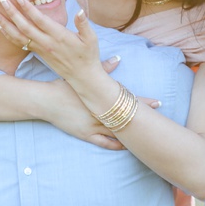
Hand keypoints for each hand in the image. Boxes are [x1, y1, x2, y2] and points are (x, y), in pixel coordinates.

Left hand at [0, 0, 103, 83]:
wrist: (82, 76)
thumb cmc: (88, 55)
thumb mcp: (91, 39)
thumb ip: (83, 24)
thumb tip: (80, 11)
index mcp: (59, 36)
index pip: (39, 20)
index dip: (28, 8)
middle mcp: (47, 42)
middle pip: (24, 26)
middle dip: (12, 12)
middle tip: (1, 0)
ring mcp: (41, 49)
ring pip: (19, 36)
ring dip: (5, 24)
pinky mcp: (38, 53)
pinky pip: (20, 44)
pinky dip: (9, 35)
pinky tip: (2, 28)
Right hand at [42, 74, 161, 150]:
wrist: (46, 101)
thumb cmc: (64, 87)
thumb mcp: (83, 78)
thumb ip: (103, 68)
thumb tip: (118, 58)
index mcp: (101, 98)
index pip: (127, 100)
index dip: (143, 102)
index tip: (157, 102)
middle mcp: (100, 113)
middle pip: (126, 117)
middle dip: (142, 119)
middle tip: (159, 120)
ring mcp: (93, 126)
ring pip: (117, 132)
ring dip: (131, 134)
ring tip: (146, 136)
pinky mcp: (86, 135)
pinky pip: (104, 143)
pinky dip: (116, 145)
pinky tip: (126, 147)